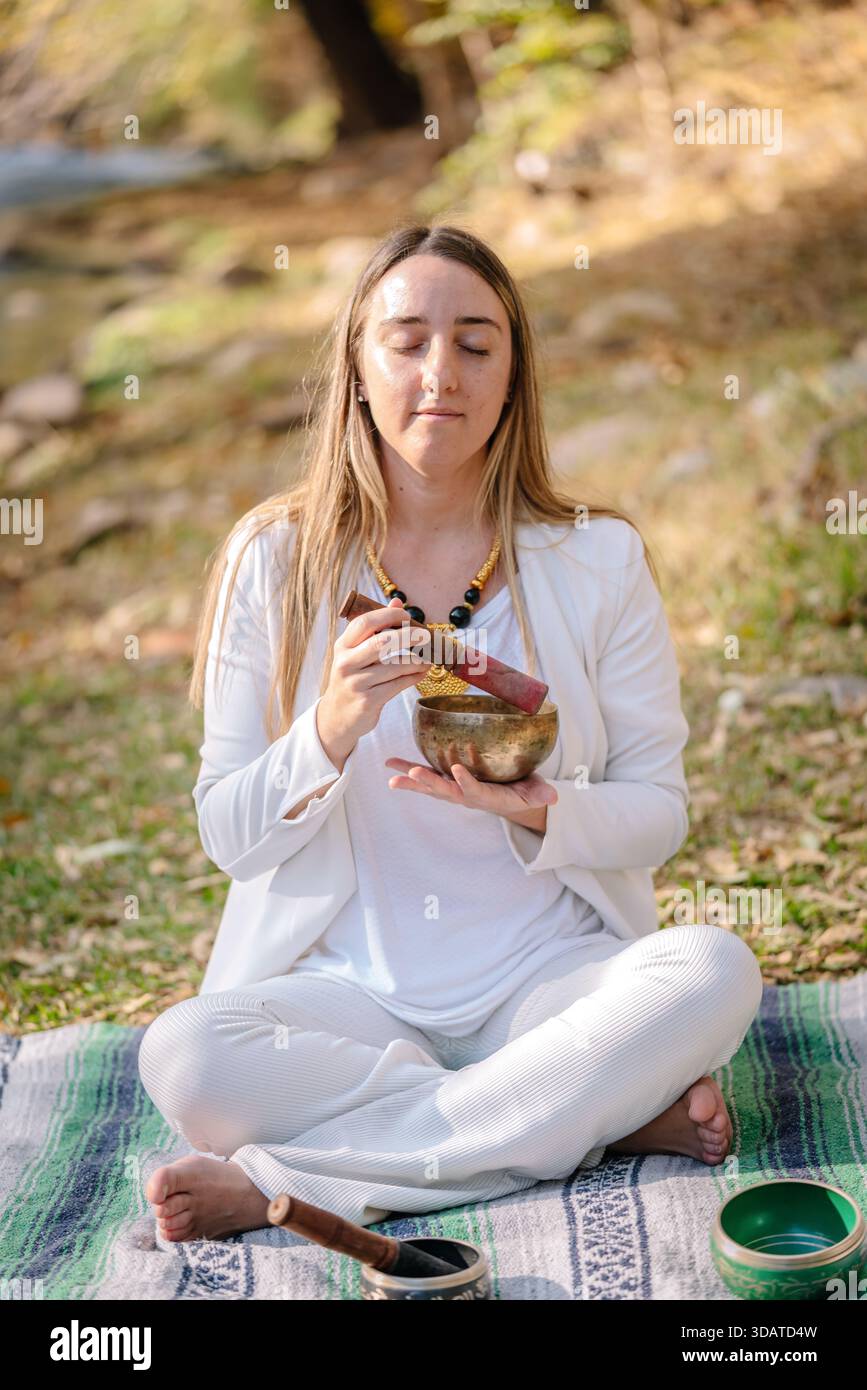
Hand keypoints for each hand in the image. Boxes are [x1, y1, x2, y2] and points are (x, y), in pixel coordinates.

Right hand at [317, 598, 431, 769]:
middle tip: (427, 635)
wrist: (337, 717)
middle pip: (382, 642)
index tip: (407, 615)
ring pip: (395, 666)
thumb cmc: (353, 679)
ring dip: (417, 661)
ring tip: (429, 658)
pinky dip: (414, 677)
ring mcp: (356, 683)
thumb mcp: (357, 653)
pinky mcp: (368, 701)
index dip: (389, 615)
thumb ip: (376, 628)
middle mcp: (346, 663)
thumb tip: (398, 601)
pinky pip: (398, 685)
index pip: (366, 622)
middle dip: (409, 636)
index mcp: (342, 646)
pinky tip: (422, 673)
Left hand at [384, 757, 557, 825]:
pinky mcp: (447, 781)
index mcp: (486, 798)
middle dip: (428, 783)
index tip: (458, 771)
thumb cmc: (525, 791)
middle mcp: (465, 795)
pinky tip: (391, 766)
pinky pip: (425, 776)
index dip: (465, 783)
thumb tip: (554, 797)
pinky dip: (407, 771)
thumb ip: (542, 794)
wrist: (512, 799)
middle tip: (412, 774)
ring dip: (411, 780)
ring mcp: (454, 790)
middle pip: (444, 791)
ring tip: (392, 777)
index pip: (474, 792)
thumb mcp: (536, 793)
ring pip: (430, 785)